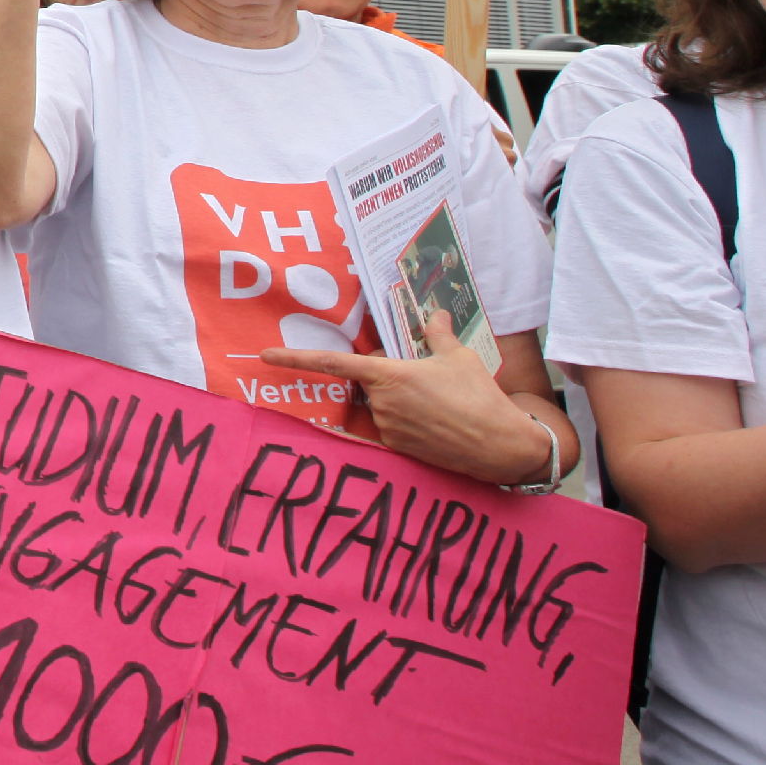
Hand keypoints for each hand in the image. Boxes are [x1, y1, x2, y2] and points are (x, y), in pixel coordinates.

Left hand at [263, 309, 552, 483]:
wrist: (501, 445)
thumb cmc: (480, 396)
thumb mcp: (458, 358)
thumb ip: (437, 335)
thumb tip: (435, 314)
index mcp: (390, 375)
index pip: (333, 364)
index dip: (295, 359)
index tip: (264, 355)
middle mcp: (382, 404)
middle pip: (367, 384)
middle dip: (385, 378)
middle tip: (425, 380)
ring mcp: (388, 429)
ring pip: (380, 407)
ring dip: (399, 401)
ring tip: (440, 403)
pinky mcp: (399, 449)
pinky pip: (392, 427)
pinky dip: (408, 421)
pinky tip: (438, 421)